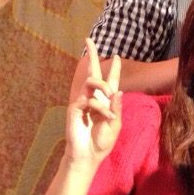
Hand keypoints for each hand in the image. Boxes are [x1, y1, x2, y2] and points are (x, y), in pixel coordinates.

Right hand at [67, 38, 121, 164]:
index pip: (110, 81)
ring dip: (104, 87)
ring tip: (110, 96)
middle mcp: (94, 98)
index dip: (113, 69)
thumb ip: (117, 108)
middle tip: (89, 40)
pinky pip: (90, 100)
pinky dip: (101, 108)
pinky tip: (107, 117)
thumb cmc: (102, 141)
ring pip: (92, 82)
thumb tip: (118, 91)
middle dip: (92, 55)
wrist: (89, 154)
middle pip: (92, 72)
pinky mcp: (75, 108)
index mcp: (106, 101)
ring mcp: (83, 101)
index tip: (117, 56)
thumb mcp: (116, 124)